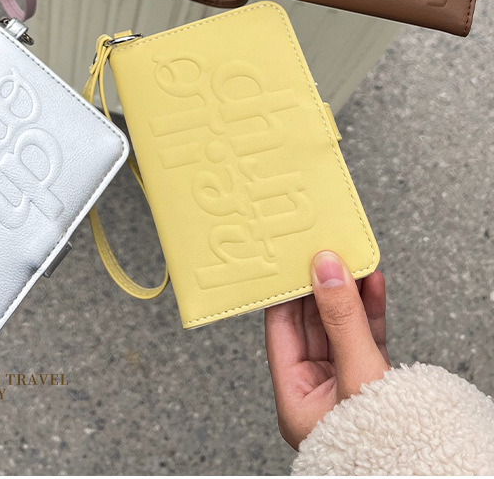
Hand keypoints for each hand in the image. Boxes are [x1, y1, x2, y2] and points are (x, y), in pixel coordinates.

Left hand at [265, 250, 390, 448]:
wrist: (429, 470)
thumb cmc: (383, 446)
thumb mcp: (357, 373)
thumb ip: (342, 319)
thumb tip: (326, 268)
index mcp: (295, 398)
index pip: (282, 330)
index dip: (289, 291)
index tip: (295, 259)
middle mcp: (316, 392)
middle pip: (312, 325)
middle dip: (322, 287)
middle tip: (326, 252)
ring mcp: (345, 387)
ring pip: (341, 327)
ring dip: (348, 294)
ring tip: (352, 260)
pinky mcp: (374, 383)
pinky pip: (366, 338)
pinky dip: (369, 310)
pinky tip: (373, 284)